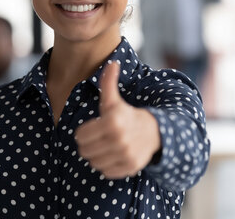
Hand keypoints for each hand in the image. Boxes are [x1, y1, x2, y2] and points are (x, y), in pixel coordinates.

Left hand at [75, 62, 160, 178]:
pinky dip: (107, 165)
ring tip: (105, 146)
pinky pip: (106, 172)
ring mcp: (125, 155)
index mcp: (112, 121)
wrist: (155, 131)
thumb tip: (112, 63)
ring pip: (94, 163)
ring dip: (97, 155)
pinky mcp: (130, 167)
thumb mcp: (115, 100)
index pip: (80, 136)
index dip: (84, 132)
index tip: (93, 128)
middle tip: (98, 138)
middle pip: (84, 151)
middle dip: (88, 145)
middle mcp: (119, 140)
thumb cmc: (127, 115)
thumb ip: (108, 82)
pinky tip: (113, 155)